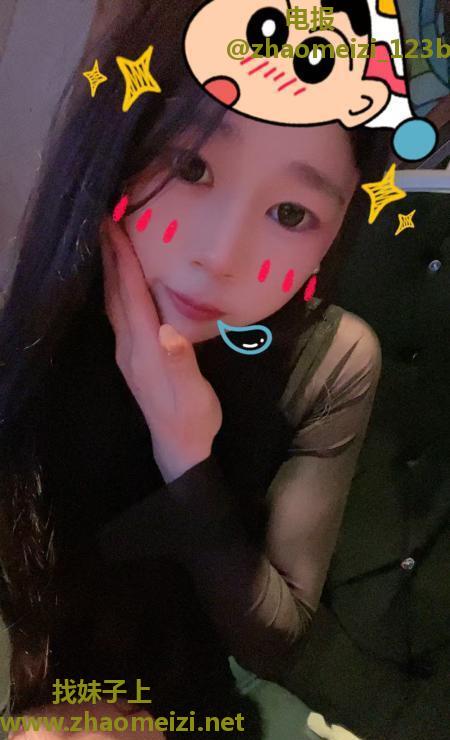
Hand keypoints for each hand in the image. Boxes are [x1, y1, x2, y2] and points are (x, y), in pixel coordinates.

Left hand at [100, 217, 222, 482]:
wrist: (179, 446)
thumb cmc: (193, 418)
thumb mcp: (193, 394)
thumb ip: (180, 362)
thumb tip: (169, 332)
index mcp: (146, 350)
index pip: (132, 297)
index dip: (124, 261)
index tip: (116, 227)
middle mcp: (130, 347)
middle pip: (116, 294)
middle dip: (111, 257)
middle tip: (107, 222)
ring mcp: (128, 353)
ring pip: (114, 303)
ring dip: (111, 271)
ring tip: (110, 243)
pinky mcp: (132, 358)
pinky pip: (119, 314)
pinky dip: (117, 290)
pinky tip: (121, 284)